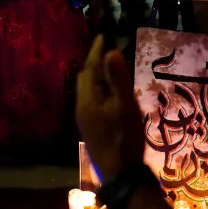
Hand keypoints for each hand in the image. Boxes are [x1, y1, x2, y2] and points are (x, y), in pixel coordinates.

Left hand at [76, 35, 144, 180]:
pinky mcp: (90, 127)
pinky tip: (109, 94)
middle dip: (93, 61)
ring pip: (87, 90)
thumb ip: (118, 78)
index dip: (96, 50)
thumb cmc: (124, 137)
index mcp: (87, 98)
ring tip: (108, 68)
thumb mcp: (125, 106)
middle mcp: (81, 106)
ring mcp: (84, 119)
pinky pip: (91, 99)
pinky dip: (98, 88)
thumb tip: (111, 51)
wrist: (119, 173)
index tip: (103, 35)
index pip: (89, 67)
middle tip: (105, 49)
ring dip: (95, 75)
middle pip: (84, 78)